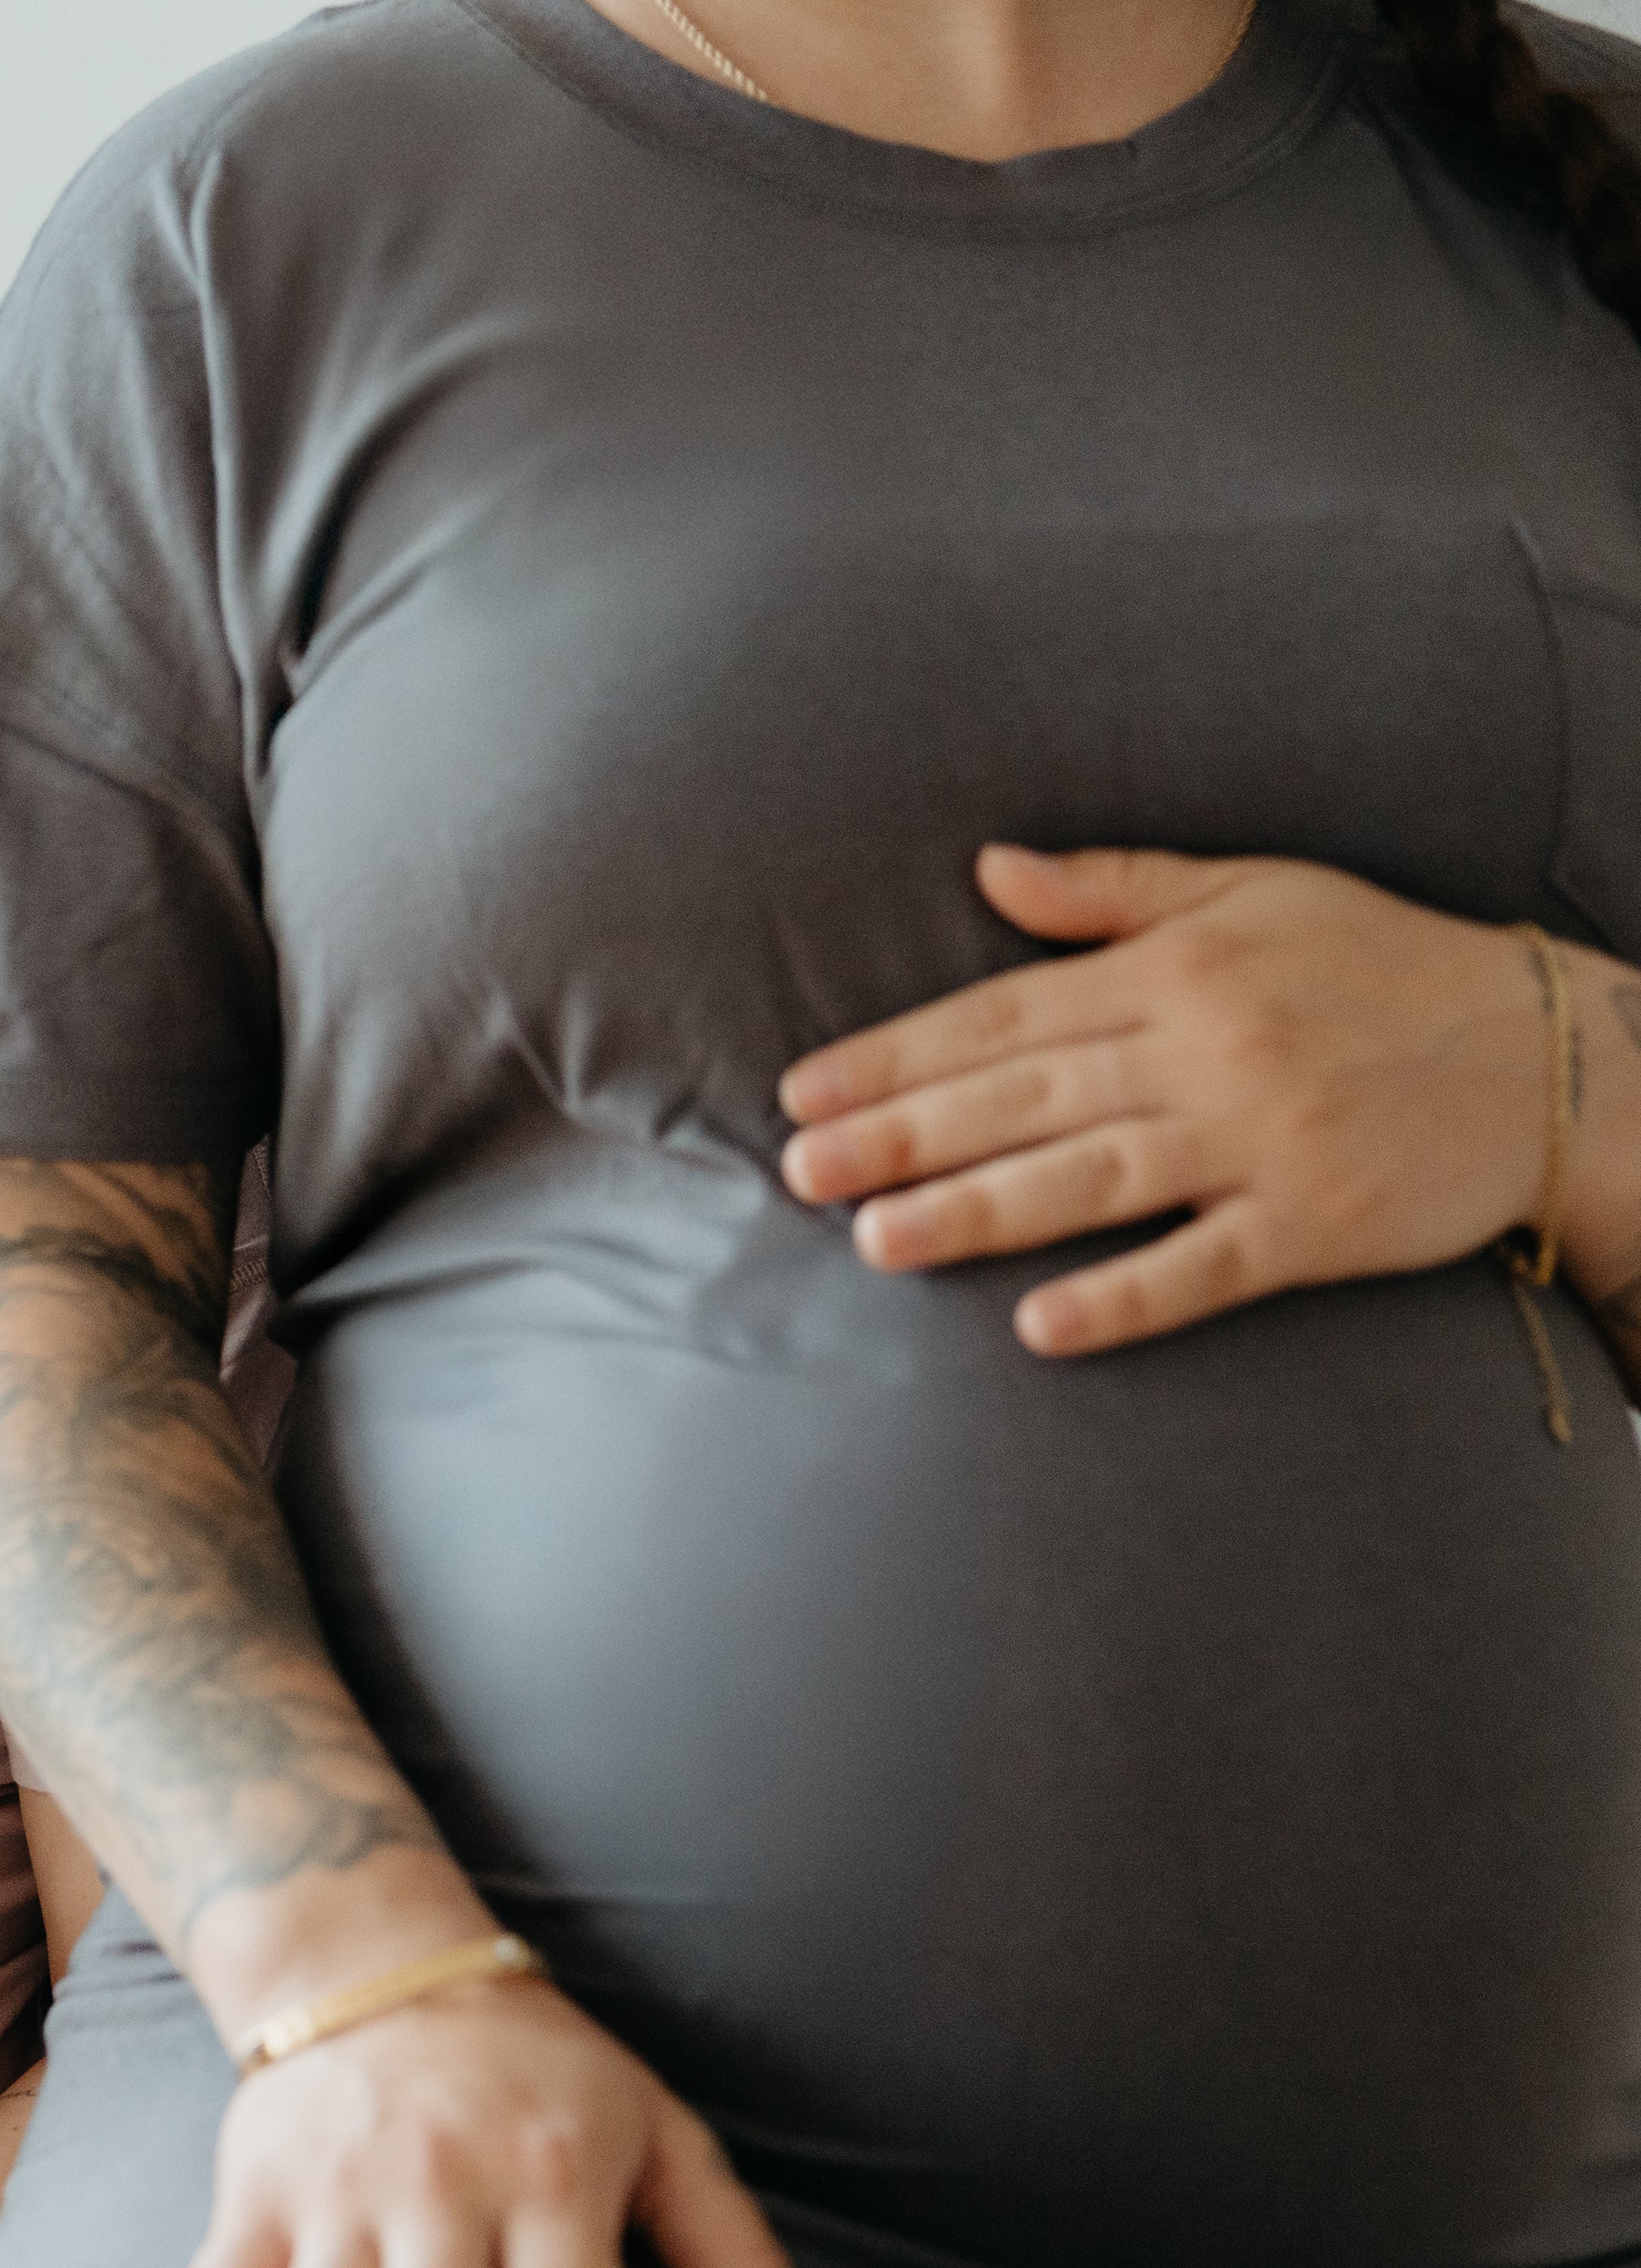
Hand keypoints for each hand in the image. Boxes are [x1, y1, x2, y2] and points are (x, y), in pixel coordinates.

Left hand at [779, 846, 1560, 1353]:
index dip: (896, 1056)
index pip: (1005, 1015)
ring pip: (1093, 1180)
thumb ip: (1115, 892)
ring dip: (978, 1212)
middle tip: (798, 1174)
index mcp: (1180, 972)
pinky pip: (1204, 1268)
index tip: (803, 1093)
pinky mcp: (1317, 1224)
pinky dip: (1122, 1297)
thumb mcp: (1255, 892)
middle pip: (1028, 1097)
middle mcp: (1210, 1053)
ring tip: (875, 1240)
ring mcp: (1264, 1142)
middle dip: (904, 1136)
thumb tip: (990, 865)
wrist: (1546, 1051)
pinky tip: (1037, 1326)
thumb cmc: (1381, 965)